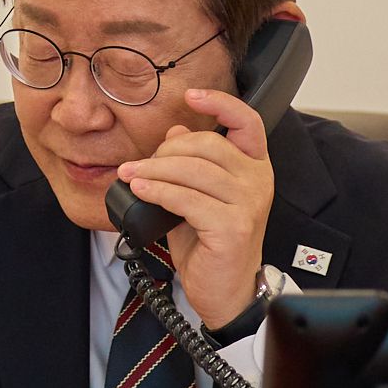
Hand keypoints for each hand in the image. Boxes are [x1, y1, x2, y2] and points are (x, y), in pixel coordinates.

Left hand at [115, 87, 273, 328]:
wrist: (225, 292)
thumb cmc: (211, 245)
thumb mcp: (198, 197)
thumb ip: (191, 164)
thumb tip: (175, 130)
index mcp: (254, 167)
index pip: (247, 122)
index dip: (220, 102)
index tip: (190, 95)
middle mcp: (258, 181)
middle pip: (208, 145)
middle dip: (166, 149)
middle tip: (139, 164)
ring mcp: (248, 204)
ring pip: (194, 170)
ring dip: (154, 169)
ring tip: (129, 175)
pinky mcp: (232, 226)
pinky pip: (187, 198)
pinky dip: (158, 190)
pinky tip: (140, 189)